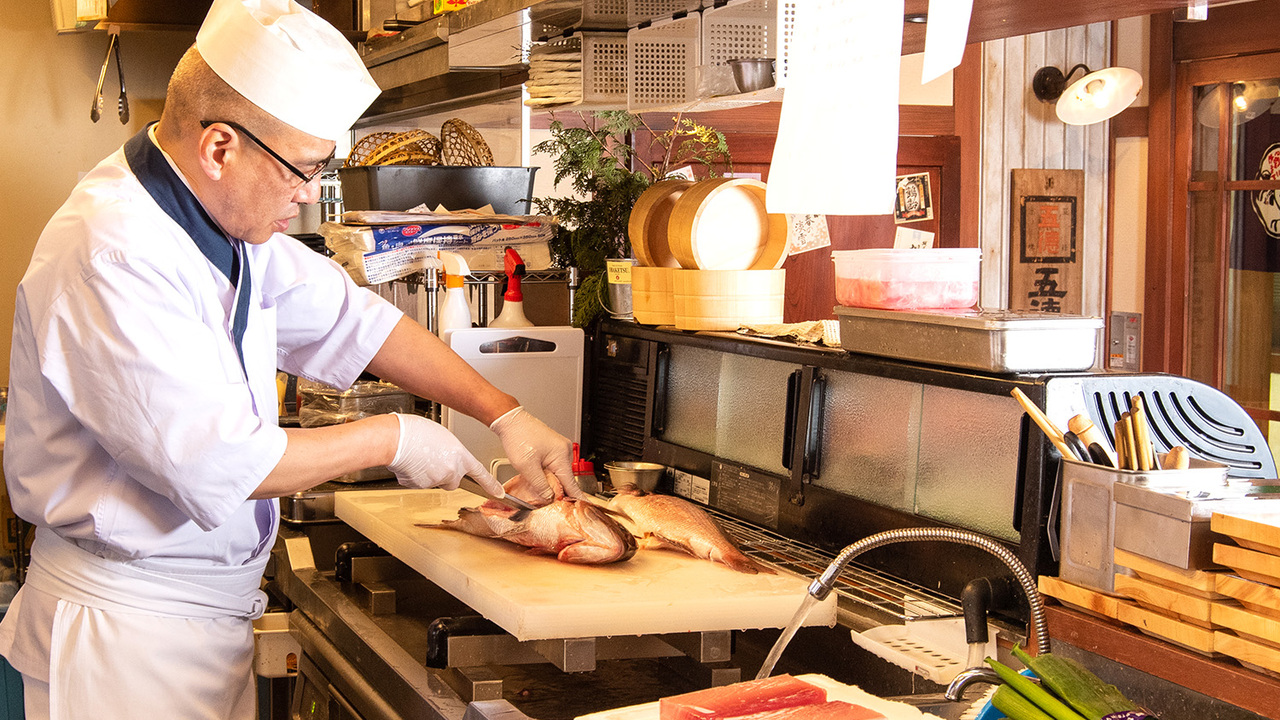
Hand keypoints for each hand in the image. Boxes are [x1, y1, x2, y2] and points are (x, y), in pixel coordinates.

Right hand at [387, 414, 503, 495]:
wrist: (396, 439)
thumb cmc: (416, 432)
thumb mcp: (444, 437)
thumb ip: (451, 452)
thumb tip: (446, 460)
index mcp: (460, 456)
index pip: (480, 473)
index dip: (490, 484)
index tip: (499, 493)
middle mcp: (451, 471)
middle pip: (453, 481)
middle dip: (445, 475)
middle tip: (433, 460)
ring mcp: (436, 480)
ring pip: (435, 482)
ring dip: (428, 474)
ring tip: (418, 456)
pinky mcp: (420, 486)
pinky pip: (419, 483)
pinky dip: (415, 476)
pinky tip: (410, 463)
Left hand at [489, 406, 578, 499]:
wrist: (511, 421)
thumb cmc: (518, 436)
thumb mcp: (527, 466)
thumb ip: (540, 485)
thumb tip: (549, 498)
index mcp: (561, 455)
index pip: (572, 484)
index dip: (575, 498)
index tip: (582, 508)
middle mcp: (564, 451)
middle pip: (566, 480)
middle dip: (559, 491)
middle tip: (549, 502)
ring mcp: (560, 449)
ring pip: (560, 474)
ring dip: (552, 483)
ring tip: (540, 487)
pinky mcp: (554, 449)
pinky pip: (555, 467)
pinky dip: (549, 475)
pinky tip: (539, 477)